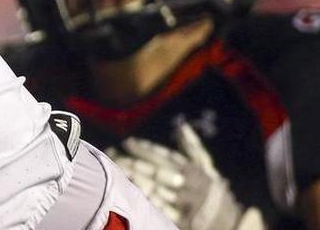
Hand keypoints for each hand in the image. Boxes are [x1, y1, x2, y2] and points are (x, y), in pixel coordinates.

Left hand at [106, 123, 265, 229]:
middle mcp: (190, 184)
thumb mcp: (207, 168)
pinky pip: (162, 210)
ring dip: (136, 180)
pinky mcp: (185, 221)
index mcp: (195, 170)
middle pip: (158, 171)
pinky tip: (130, 194)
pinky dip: (147, 201)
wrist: (233, 223)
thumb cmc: (214, 191)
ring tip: (116, 172)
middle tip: (114, 155)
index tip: (128, 142)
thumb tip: (182, 127)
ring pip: (157, 189)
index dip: (146, 149)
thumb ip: (192, 148)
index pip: (166, 156)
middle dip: (135, 163)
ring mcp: (187, 204)